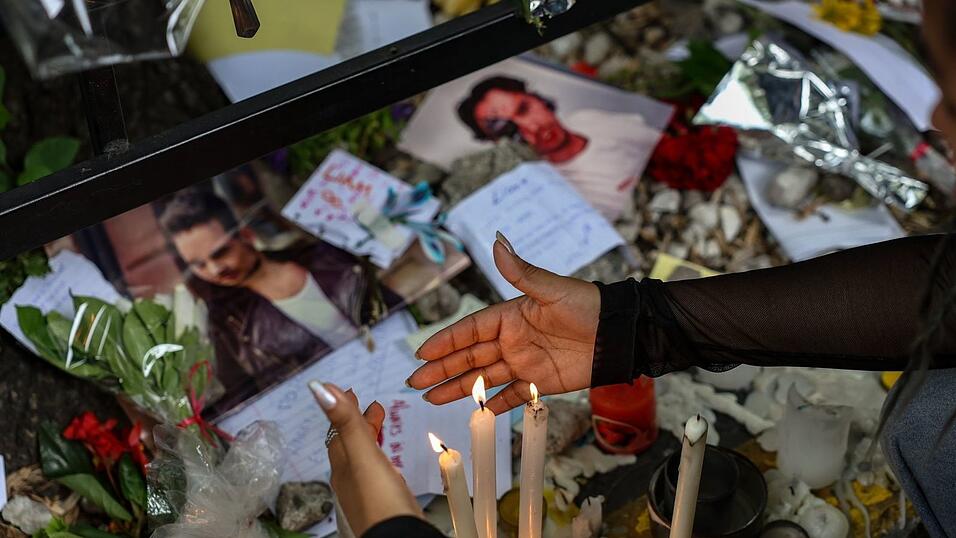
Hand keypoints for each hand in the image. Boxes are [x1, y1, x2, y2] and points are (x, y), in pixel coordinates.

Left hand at [310, 382, 421, 535]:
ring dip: (369, 436)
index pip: (338, 430)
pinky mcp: (381, 501)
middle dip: (358, 421)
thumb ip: (346, 421)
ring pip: (362, 456)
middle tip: (371, 404)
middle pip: (350, 442)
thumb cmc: (380, 500)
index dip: (343, 408)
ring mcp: (365, 491)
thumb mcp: (363, 454)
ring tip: (379, 424)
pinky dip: (378, 456)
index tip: (350, 390)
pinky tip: (387, 462)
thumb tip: (318, 388)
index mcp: (342, 464)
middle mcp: (349, 477)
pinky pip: (375, 471)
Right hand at [408, 233, 599, 413]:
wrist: (619, 334)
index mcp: (510, 316)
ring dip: (458, 388)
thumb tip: (497, 240)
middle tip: (414, 381)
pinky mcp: (540, 382)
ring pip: (483, 378)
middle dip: (441, 369)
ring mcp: (524, 362)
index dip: (445, 341)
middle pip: (469, 357)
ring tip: (430, 398)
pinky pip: (512, 396)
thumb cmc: (588, 305)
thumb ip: (521, 272)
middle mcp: (512, 340)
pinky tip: (476, 413)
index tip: (422, 352)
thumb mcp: (552, 289)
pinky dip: (494, 405)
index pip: (469, 330)